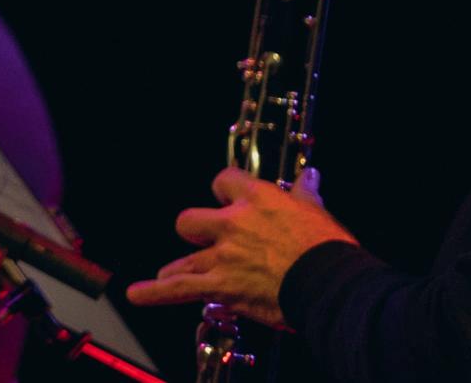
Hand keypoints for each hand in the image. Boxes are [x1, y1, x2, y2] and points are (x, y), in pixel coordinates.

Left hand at [124, 169, 356, 323]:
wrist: (333, 285)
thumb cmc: (330, 250)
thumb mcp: (318, 213)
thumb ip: (306, 194)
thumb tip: (309, 176)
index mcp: (257, 200)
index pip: (224, 180)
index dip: (226, 191)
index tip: (230, 198)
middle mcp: (232, 224)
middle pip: (191, 220)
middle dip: (197, 232)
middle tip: (210, 242)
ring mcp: (223, 255)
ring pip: (186, 258)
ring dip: (179, 267)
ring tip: (170, 273)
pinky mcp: (222, 285)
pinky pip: (181, 289)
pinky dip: (156, 293)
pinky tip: (136, 294)